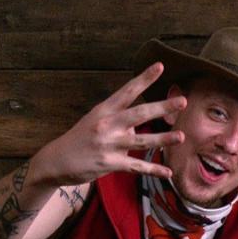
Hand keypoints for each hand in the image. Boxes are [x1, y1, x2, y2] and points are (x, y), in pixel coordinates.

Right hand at [30, 63, 185, 186]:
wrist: (55, 161)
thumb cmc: (80, 139)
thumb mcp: (95, 122)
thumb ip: (119, 122)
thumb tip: (141, 127)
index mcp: (104, 110)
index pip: (127, 91)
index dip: (144, 79)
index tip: (160, 66)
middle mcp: (107, 125)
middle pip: (139, 113)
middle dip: (162, 107)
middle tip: (182, 101)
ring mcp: (109, 144)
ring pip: (141, 141)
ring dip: (163, 139)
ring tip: (181, 136)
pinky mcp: (109, 163)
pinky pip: (136, 166)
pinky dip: (153, 170)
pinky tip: (169, 173)